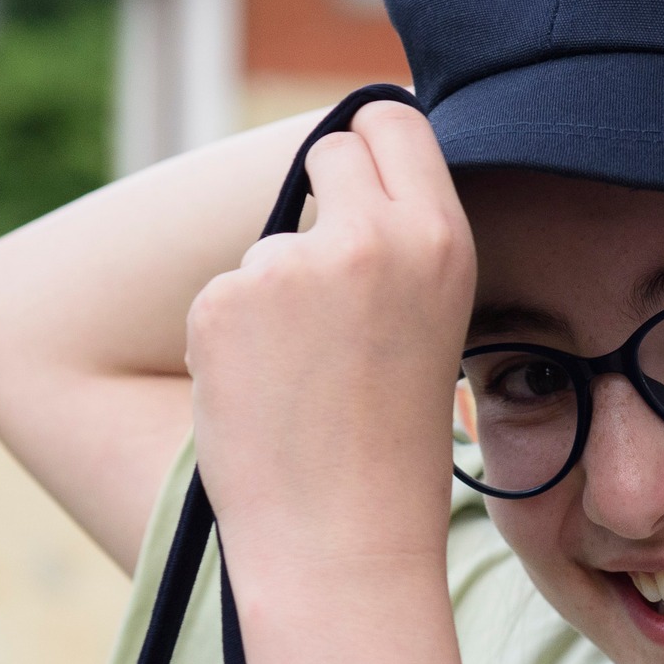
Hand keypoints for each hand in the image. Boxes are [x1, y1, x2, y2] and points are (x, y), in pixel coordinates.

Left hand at [185, 102, 474, 581]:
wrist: (343, 546)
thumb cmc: (393, 450)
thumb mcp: (431, 323)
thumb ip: (395, 244)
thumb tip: (340, 168)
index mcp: (440, 240)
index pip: (391, 118)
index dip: (370, 145)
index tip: (361, 178)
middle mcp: (369, 237)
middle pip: (327, 152)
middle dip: (319, 202)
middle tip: (331, 295)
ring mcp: (288, 266)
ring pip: (271, 244)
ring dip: (274, 297)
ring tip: (305, 383)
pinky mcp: (223, 302)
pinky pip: (224, 295)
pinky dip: (232, 342)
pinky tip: (263, 399)